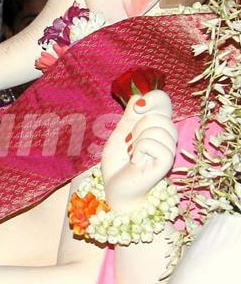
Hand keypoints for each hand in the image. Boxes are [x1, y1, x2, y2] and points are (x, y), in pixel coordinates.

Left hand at [101, 90, 177, 213]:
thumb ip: (130, 116)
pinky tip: (136, 161)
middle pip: (160, 115)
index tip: (137, 109)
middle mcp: (166, 136)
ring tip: (132, 154)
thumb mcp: (120, 133)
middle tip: (129, 143)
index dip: (153, 99)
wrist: (115, 187)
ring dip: (137, 140)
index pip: (164, 100)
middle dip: (137, 126)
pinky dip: (138, 151)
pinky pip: (154, 144)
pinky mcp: (166, 163)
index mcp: (155, 125)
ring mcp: (168, 150)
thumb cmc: (118, 162)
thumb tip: (138, 96)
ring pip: (158, 129)